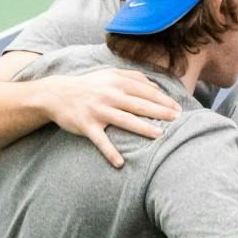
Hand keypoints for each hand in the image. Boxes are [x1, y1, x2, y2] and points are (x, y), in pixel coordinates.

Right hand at [41, 69, 181, 167]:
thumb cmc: (90, 85)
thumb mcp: (110, 75)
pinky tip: (120, 163)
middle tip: (178, 119)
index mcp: (117, 82)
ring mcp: (98, 111)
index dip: (163, 100)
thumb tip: (157, 86)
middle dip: (160, 111)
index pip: (146, 91)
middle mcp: (109, 95)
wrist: (58, 94)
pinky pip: (100, 141)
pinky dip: (110, 152)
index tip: (179, 109)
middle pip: (139, 104)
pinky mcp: (87, 125)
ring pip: (125, 120)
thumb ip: (134, 77)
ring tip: (160, 135)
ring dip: (142, 127)